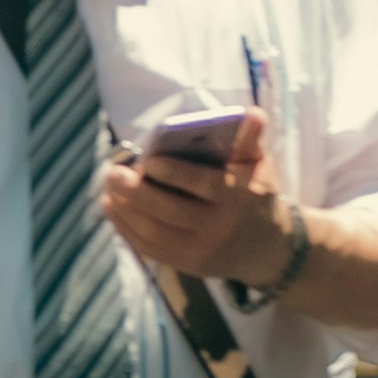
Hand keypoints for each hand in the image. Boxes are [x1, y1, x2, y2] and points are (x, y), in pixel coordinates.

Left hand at [105, 104, 290, 297]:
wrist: (269, 249)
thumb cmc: (257, 194)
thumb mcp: (261, 165)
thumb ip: (250, 139)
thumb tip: (252, 112)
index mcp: (239, 197)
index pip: (204, 185)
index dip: (175, 174)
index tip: (148, 161)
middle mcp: (219, 228)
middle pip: (171, 212)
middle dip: (137, 193)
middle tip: (112, 173)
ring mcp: (201, 251)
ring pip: (155, 234)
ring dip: (125, 211)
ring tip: (107, 188)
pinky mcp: (187, 266)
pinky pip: (151, 249)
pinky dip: (127, 230)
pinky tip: (112, 209)